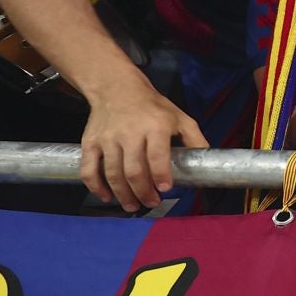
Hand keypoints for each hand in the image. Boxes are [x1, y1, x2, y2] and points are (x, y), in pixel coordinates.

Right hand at [79, 83, 207, 210]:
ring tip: (133, 206)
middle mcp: (129, 133)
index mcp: (155, 127)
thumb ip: (195, 138)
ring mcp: (107, 139)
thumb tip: (206, 161)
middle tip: (151, 203)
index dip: (161, 176)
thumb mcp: (180, 117)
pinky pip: (89, 169)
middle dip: (143, 192)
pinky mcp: (90, 142)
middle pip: (134, 171)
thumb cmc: (153, 107)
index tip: (166, 189)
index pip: (157, 157)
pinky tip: (106, 196)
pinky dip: (96, 187)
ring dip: (123, 194)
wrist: (117, 89)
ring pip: (112, 173)